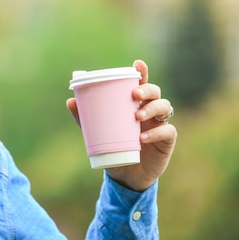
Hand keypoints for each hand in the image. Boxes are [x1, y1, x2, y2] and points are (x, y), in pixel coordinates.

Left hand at [66, 60, 176, 191]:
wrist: (125, 175)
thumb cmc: (113, 146)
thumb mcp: (97, 132)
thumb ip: (85, 117)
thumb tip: (70, 101)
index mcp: (135, 103)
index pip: (141, 83)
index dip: (142, 72)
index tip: (138, 64)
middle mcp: (150, 110)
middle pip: (155, 91)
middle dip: (147, 89)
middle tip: (134, 94)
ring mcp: (160, 123)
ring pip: (164, 107)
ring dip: (152, 108)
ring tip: (137, 116)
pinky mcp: (166, 140)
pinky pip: (167, 131)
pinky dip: (156, 132)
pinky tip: (143, 138)